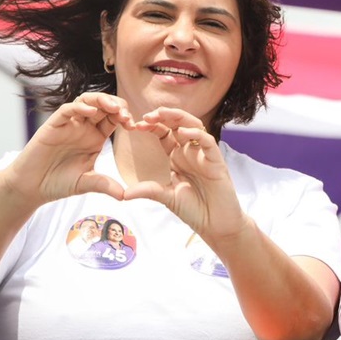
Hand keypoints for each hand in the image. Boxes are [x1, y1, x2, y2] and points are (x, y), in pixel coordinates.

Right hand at [6, 92, 132, 203]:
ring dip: (101, 100)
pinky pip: (67, 110)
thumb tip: (125, 196)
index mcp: (96, 137)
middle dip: (117, 105)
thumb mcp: (86, 183)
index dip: (125, 118)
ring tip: (113, 107)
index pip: (114, 119)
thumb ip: (105, 185)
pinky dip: (79, 107)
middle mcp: (84, 127)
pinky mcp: (53, 125)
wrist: (32, 187)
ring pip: (86, 101)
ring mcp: (69, 124)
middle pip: (103, 105)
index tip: (134, 125)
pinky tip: (91, 111)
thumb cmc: (58, 183)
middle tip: (125, 115)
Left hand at [122, 108, 245, 239]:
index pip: (164, 133)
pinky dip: (197, 135)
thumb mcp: (165, 197)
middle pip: (179, 124)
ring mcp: (204, 155)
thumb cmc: (193, 210)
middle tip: (148, 116)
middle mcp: (190, 152)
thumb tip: (124, 194)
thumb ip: (148, 190)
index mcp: (177, 157)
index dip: (152, 126)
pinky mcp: (216, 162)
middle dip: (164, 116)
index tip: (135, 125)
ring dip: (179, 118)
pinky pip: (208, 142)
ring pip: (195, 127)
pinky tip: (182, 134)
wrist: (215, 224)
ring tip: (163, 115)